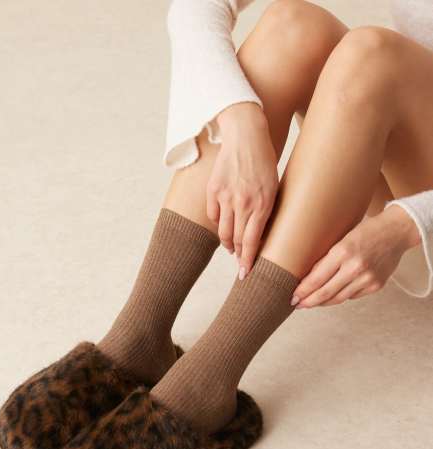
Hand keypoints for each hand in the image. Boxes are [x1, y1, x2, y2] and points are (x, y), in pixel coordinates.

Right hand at [207, 102, 277, 278]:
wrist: (246, 135)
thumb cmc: (264, 161)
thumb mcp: (274, 187)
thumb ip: (267, 212)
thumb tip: (259, 236)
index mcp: (262, 204)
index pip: (251, 242)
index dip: (248, 262)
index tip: (245, 275)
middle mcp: (243, 203)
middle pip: (236, 241)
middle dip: (239, 257)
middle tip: (241, 266)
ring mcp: (226, 197)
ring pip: (222, 232)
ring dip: (228, 244)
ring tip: (232, 248)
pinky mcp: (213, 190)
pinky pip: (213, 216)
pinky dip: (218, 223)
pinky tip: (224, 223)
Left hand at [291, 205, 420, 307]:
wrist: (397, 232)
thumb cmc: (367, 231)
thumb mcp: (341, 238)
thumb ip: (327, 258)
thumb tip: (307, 278)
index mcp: (343, 252)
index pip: (316, 278)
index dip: (302, 291)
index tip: (293, 297)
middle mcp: (355, 267)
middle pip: (325, 293)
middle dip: (308, 301)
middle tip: (297, 305)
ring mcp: (367, 279)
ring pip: (338, 298)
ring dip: (323, 302)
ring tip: (311, 302)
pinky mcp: (376, 286)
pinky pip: (352, 296)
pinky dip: (340, 296)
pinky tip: (332, 295)